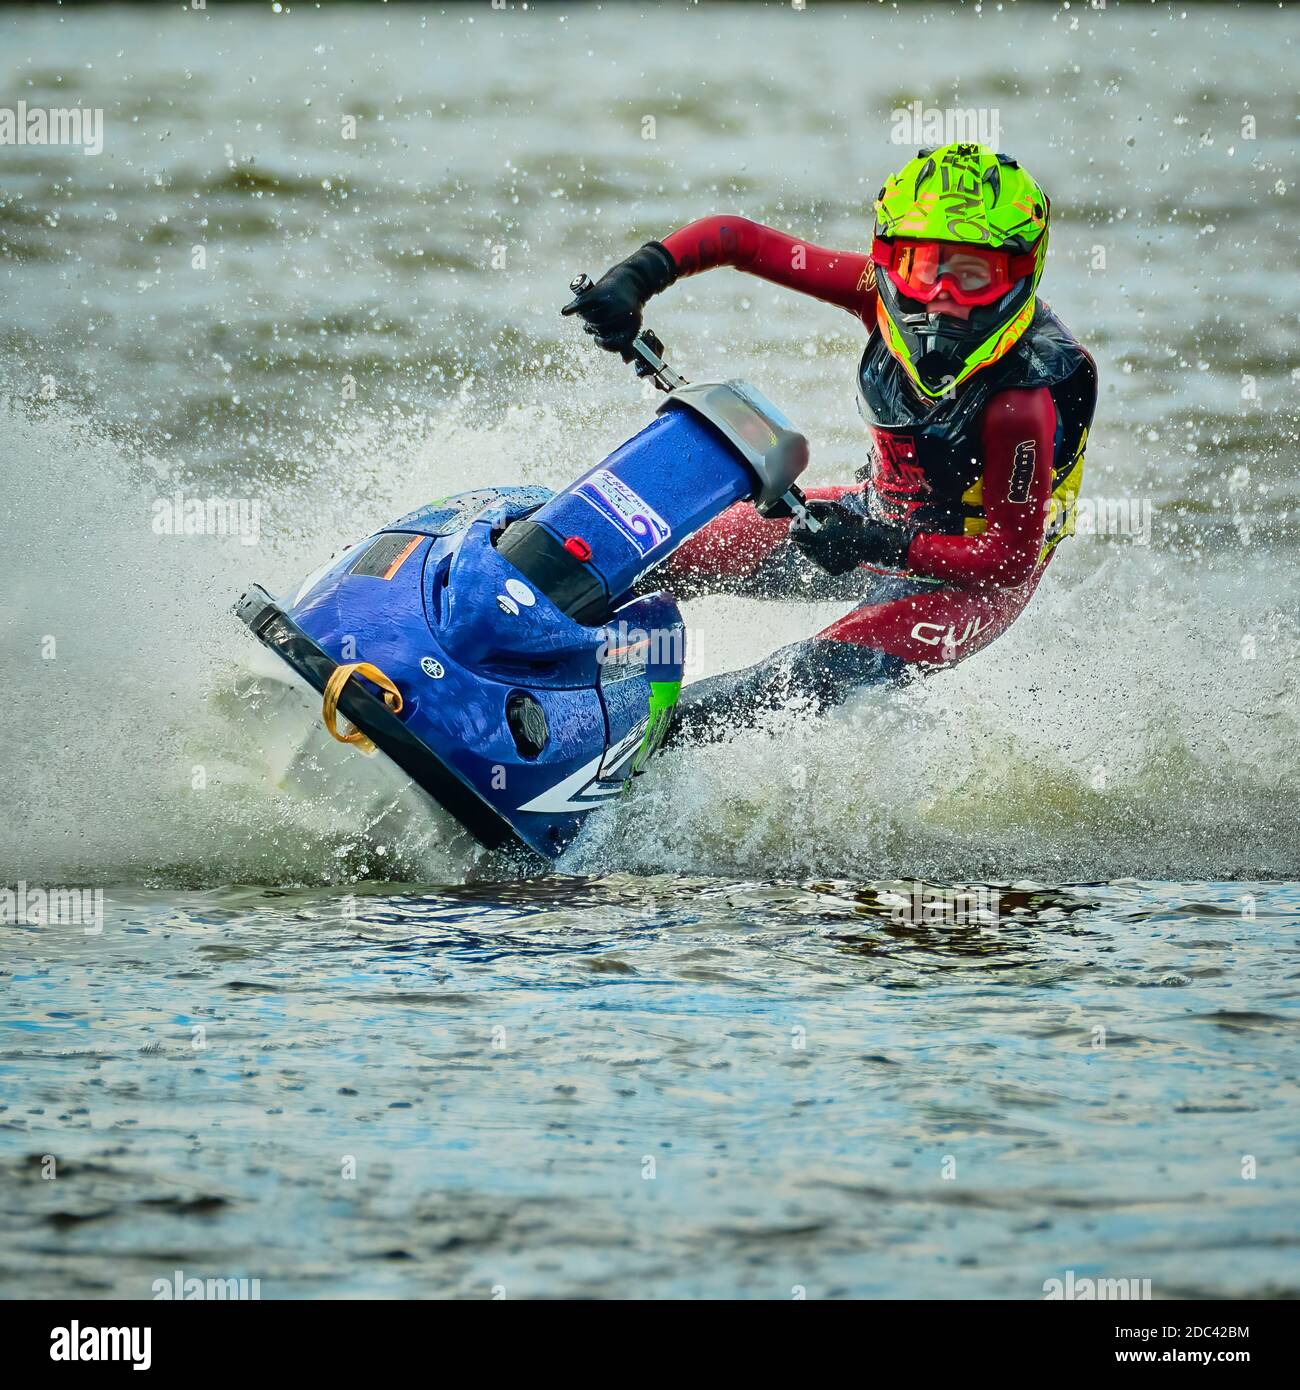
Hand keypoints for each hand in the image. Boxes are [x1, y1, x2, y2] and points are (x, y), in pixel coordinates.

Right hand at [561, 242, 676, 356]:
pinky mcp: (595, 293)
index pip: (612, 343)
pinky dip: (572, 308)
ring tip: (593, 310)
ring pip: (588, 319)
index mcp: (630, 323)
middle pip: (597, 330)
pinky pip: (580, 305)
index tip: (600, 338)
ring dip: (587, 317)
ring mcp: (606, 302)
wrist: (630, 280)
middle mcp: (618, 313)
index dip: (605, 344)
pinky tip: (566, 311)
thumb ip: (627, 343)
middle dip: (595, 328)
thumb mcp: (632, 325)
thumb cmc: (628, 308)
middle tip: (598, 321)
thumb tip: (625, 361)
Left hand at [790, 499, 911, 574]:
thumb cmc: (850, 521)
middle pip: (799, 545)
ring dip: (810, 546)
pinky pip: (819, 562)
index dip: (794, 527)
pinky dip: (822, 555)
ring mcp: (825, 564)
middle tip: (809, 531)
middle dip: (802, 537)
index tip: (797, 524)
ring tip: (823, 538)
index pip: (794, 534)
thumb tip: (801, 507)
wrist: (869, 540)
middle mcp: (819, 553)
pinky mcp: (831, 571)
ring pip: (808, 555)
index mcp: (817, 537)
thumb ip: (814, 505)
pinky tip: (831, 547)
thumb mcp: (832, 508)